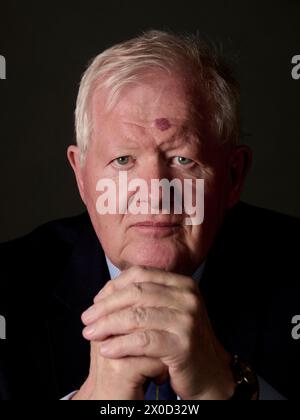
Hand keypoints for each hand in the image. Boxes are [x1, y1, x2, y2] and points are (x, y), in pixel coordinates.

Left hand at [81, 266, 234, 399]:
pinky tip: (106, 350)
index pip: (140, 274)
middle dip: (106, 306)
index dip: (113, 286)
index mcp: (182, 283)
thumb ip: (143, 298)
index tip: (95, 302)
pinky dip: (121, 345)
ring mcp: (187, 319)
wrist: (209, 372)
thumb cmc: (180, 340)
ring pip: (137, 316)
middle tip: (86, 319)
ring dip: (108, 325)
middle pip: (136, 293)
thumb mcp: (166, 311)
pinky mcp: (183, 344)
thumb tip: (104, 293)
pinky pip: (143, 341)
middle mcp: (187, 297)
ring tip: (90, 334)